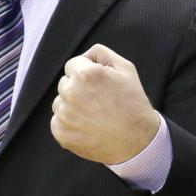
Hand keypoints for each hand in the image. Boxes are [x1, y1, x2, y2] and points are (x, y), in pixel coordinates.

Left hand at [50, 44, 158, 164]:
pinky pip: (58, 121)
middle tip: (99, 101)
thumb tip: (84, 55)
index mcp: (84, 74)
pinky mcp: (61, 132)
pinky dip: (69, 123)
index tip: (98, 84)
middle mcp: (70, 93)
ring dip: (72, 105)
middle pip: (65, 83)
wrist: (137, 141)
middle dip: (78, 88)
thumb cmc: (133, 103)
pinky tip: (88, 126)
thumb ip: (100, 53)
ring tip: (94, 114)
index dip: (86, 72)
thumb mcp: (125, 68)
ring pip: (60, 102)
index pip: (72, 64)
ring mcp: (64, 114)